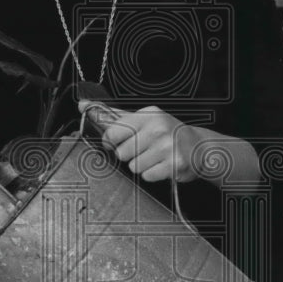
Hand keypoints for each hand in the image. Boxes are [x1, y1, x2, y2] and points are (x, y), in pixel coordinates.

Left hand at [79, 102, 199, 182]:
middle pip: (122, 153)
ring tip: (155, 157)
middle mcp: (158, 128)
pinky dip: (152, 174)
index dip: (111, 142)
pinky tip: (162, 165)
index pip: (113, 132)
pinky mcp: (174, 164)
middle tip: (144, 149)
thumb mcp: (144, 118)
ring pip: (134, 166)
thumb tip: (83, 105)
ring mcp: (167, 147)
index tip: (117, 143)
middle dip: (130, 154)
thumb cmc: (167, 133)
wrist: (199, 147)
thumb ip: (114, 115)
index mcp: (148, 115)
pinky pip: (147, 176)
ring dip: (142, 165)